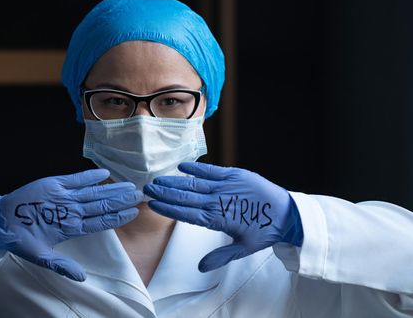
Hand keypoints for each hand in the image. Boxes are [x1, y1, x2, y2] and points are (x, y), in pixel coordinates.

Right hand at [0, 169, 141, 280]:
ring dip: (112, 189)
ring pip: (94, 192)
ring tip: (129, 185)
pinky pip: (76, 179)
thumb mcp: (41, 256)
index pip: (101, 222)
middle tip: (140, 194)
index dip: (118, 217)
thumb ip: (62, 265)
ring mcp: (66, 196)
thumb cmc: (21, 239)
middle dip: (121, 200)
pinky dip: (90, 176)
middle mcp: (73, 210)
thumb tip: (81, 278)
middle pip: (102, 205)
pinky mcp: (56, 184)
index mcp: (72, 227)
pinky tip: (105, 174)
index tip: (134, 213)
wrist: (2, 221)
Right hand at [143, 162, 302, 271]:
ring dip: (175, 181)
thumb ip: (221, 256)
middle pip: (186, 197)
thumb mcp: (244, 248)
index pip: (187, 213)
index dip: (168, 208)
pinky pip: (212, 170)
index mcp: (218, 219)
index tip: (153, 204)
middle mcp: (219, 201)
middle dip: (165, 193)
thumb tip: (201, 268)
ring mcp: (226, 186)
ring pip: (195, 183)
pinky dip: (197, 168)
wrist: (287, 212)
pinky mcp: (235, 175)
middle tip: (148, 188)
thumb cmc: (265, 231)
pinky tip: (182, 166)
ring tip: (159, 179)